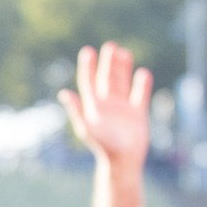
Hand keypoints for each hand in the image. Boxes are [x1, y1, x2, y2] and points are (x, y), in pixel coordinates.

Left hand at [58, 43, 150, 173]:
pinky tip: (143, 73)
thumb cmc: (102, 144)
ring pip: (122, 82)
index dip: (87, 67)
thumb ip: (76, 109)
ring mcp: (123, 107)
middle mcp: (107, 104)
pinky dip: (142, 84)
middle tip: (110, 46)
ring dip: (123, 69)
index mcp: (93, 106)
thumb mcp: (86, 126)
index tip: (88, 51)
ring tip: (124, 52)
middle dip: (108, 63)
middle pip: (106, 78)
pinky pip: (140, 94)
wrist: (122, 160)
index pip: (88, 82)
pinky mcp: (137, 113)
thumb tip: (63, 93)